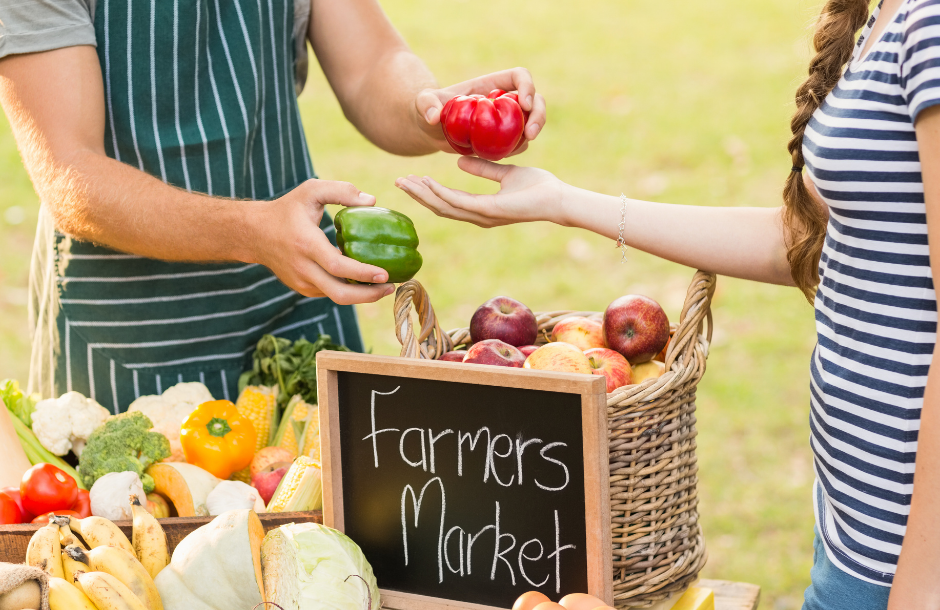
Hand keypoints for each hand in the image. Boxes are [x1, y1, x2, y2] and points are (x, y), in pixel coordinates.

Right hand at [248, 180, 394, 304]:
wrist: (255, 234)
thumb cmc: (287, 209)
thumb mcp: (311, 190)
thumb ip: (341, 191)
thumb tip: (372, 201)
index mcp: (306, 244)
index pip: (338, 266)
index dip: (363, 273)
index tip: (385, 274)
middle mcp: (303, 268)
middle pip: (339, 293)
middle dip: (368, 295)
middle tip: (391, 286)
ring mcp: (302, 282)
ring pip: (336, 296)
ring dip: (362, 295)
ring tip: (383, 285)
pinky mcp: (303, 289)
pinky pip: (330, 293)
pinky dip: (349, 290)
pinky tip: (364, 282)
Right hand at [395, 156, 564, 227]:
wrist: (558, 198)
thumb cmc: (538, 187)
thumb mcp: (506, 173)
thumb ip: (483, 169)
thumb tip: (459, 161)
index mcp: (481, 209)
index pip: (447, 202)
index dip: (426, 192)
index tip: (410, 179)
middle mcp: (478, 217)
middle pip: (439, 207)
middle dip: (417, 195)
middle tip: (397, 182)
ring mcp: (482, 216)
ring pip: (444, 206)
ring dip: (423, 194)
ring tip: (405, 181)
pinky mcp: (489, 211)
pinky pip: (459, 202)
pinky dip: (440, 192)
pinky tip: (427, 181)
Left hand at [414, 68, 546, 154]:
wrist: (430, 129)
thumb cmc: (427, 108)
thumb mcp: (423, 103)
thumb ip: (427, 105)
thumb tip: (435, 117)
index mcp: (492, 84)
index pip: (520, 76)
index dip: (527, 86)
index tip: (523, 104)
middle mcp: (504, 100)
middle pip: (535, 100)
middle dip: (538, 115)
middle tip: (530, 134)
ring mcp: (506, 119)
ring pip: (532, 121)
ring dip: (533, 133)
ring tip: (519, 146)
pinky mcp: (503, 137)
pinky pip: (519, 142)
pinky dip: (518, 148)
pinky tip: (505, 155)